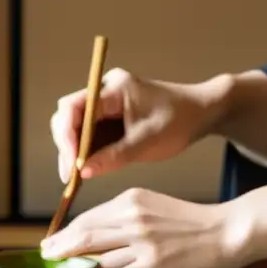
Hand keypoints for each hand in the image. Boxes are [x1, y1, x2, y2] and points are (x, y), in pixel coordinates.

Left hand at [39, 188, 249, 267]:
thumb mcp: (153, 208)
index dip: (64, 235)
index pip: (86, 219)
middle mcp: (133, 217)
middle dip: (60, 252)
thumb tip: (93, 244)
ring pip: (99, 262)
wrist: (230, 231)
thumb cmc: (192, 224)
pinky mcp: (154, 265)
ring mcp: (143, 242)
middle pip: (83, 238)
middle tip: (47, 262)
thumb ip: (123, 221)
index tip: (50, 246)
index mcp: (131, 200)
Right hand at [50, 68, 232, 182]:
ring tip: (73, 178)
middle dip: (66, 145)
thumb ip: (114, 156)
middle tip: (69, 175)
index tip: (72, 162)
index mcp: (115, 89)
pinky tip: (83, 172)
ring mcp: (105, 104)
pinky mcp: (109, 117)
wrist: (200, 113)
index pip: (76, 107)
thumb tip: (83, 172)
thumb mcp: (148, 142)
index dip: (68, 135)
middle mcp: (104, 91)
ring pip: (74, 126)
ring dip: (72, 151)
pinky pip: (88, 134)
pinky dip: (84, 152)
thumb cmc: (179, 121)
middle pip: (68, 115)